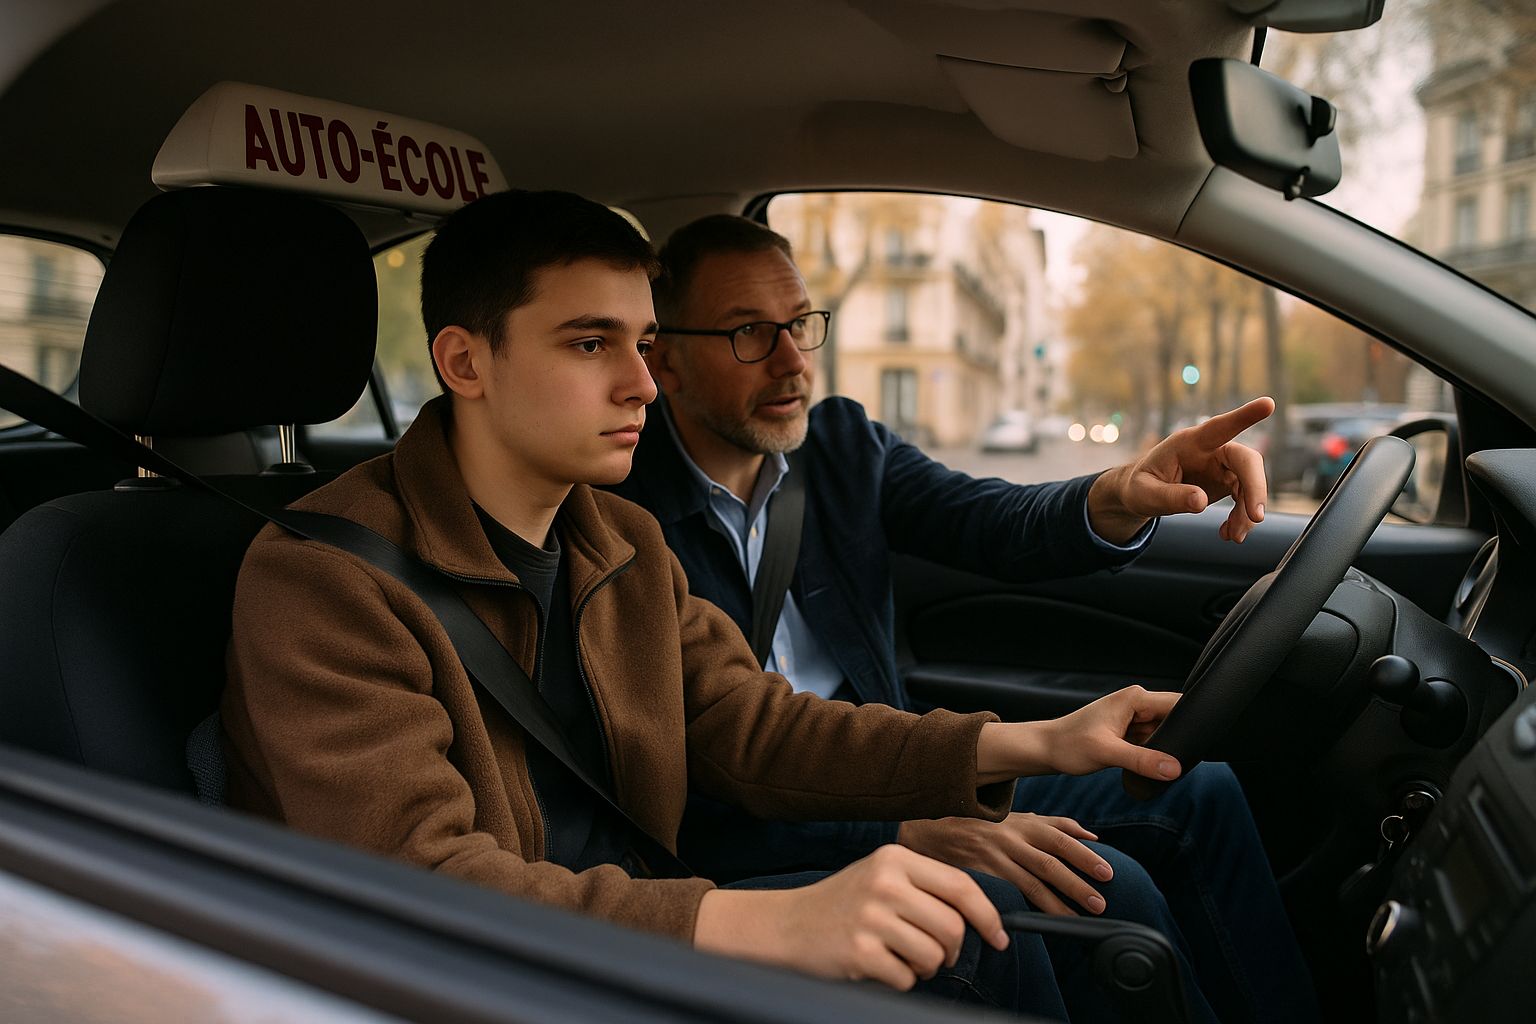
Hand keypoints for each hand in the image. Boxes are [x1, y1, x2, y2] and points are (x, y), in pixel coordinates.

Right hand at [693, 845, 1008, 989]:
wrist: (787, 925)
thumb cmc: (845, 903)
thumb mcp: (883, 876)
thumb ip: (926, 886)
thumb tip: (982, 916)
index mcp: (895, 858)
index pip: (960, 886)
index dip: (987, 916)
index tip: (999, 938)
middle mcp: (885, 883)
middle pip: (952, 928)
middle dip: (950, 950)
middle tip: (932, 953)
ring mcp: (871, 917)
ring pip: (934, 957)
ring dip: (924, 967)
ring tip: (900, 957)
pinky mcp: (859, 951)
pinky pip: (906, 979)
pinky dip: (899, 980)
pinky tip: (877, 965)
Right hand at [898, 813, 1112, 915]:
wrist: (933, 827)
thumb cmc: (983, 823)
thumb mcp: (1019, 816)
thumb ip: (1056, 825)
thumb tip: (1093, 836)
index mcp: (1024, 824)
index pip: (1060, 840)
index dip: (1084, 856)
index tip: (1107, 873)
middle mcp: (1010, 840)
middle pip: (1048, 863)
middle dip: (1075, 884)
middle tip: (1100, 903)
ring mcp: (993, 859)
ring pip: (1030, 883)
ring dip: (1057, 903)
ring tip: (1078, 919)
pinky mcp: (978, 876)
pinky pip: (1005, 895)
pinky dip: (1022, 908)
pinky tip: (1036, 923)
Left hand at [1042, 685, 1181, 779]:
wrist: (1047, 750)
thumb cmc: (1069, 745)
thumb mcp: (1107, 753)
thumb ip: (1142, 760)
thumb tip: (1175, 768)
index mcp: (1135, 698)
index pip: (1178, 704)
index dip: (1193, 722)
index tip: (1202, 743)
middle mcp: (1138, 704)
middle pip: (1176, 719)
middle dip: (1182, 739)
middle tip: (1185, 761)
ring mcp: (1135, 719)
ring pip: (1167, 733)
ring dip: (1169, 748)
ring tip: (1166, 765)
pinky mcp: (1131, 733)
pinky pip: (1155, 742)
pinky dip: (1157, 754)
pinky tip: (1155, 766)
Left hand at [1089, 396, 1273, 543]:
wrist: (1140, 494)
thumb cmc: (1139, 486)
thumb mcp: (1145, 494)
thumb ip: (1170, 497)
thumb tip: (1200, 501)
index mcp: (1188, 443)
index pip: (1219, 426)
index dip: (1244, 416)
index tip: (1268, 404)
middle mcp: (1210, 450)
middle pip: (1246, 460)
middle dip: (1255, 487)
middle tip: (1255, 517)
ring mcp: (1220, 466)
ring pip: (1250, 482)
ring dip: (1247, 511)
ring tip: (1234, 536)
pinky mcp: (1225, 482)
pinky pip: (1244, 497)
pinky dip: (1242, 517)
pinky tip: (1229, 533)